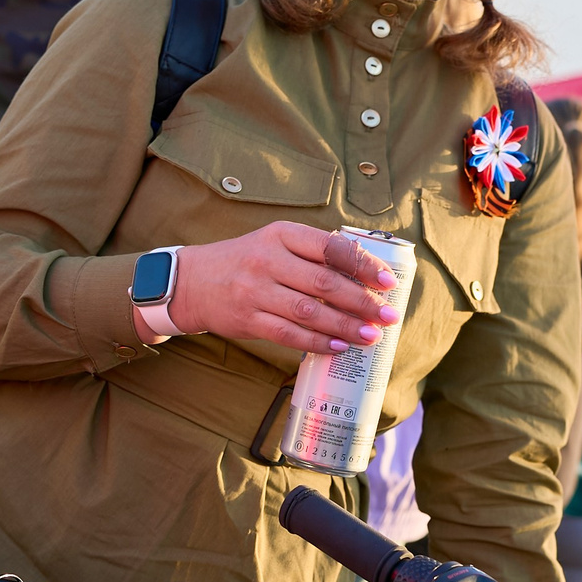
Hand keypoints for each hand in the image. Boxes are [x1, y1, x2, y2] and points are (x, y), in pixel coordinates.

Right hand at [163, 222, 401, 353]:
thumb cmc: (246, 261)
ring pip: (310, 312)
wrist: (192, 281)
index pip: (330, 248)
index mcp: (282, 235)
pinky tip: (339, 347)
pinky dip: (317, 342)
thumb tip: (367, 273)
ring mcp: (256, 291)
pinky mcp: (247, 319)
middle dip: (362, 302)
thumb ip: (313, 252)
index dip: (364, 265)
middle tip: (389, 316)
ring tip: (372, 336)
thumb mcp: (276, 242)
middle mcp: (268, 260)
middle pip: (324, 283)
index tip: (389, 282)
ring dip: (346, 326)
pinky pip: (289, 334)